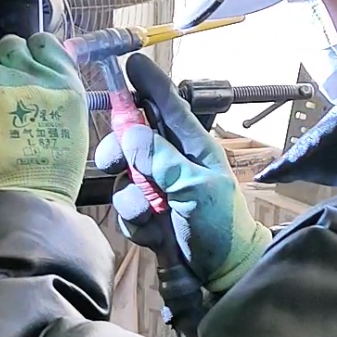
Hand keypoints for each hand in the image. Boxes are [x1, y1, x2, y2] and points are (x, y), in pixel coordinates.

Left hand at [0, 33, 87, 204]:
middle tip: (6, 91)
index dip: (32, 53)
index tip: (29, 67)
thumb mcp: (73, 123)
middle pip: (9, 45)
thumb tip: (41, 76)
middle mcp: (28, 73)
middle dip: (6, 63)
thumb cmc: (53, 170)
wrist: (22, 196)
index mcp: (61, 80)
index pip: (42, 41)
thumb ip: (57, 91)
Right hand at [94, 54, 271, 292]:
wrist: (222, 274)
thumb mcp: (196, 188)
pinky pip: (124, 207)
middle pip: (131, 138)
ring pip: (123, 176)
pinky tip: (151, 232)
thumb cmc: (221, 226)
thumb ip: (162, 159)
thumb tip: (131, 131)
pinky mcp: (146, 215)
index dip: (149, 84)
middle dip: (119, 149)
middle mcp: (171, 162)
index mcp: (192, 147)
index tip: (131, 62)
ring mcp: (158, 189)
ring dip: (131, 195)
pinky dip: (134, 220)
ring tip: (149, 212)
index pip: (167, 106)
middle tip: (114, 162)